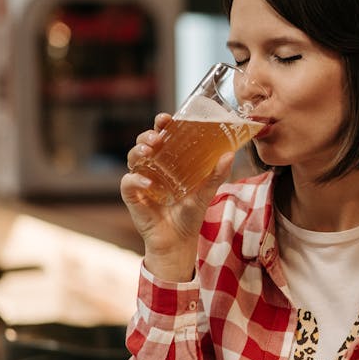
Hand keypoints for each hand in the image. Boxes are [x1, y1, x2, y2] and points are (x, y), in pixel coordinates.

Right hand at [122, 113, 235, 281]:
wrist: (179, 241)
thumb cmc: (190, 214)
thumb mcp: (206, 192)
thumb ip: (216, 175)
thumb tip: (230, 154)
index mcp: (169, 162)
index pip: (162, 137)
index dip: (161, 125)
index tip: (166, 118)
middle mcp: (153, 168)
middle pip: (143, 143)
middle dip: (147, 135)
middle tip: (157, 137)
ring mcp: (141, 181)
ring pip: (132, 158)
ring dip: (138, 151)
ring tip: (150, 151)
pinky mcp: (133, 197)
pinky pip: (128, 183)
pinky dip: (136, 180)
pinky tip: (149, 184)